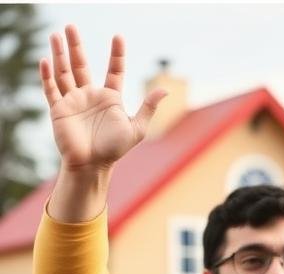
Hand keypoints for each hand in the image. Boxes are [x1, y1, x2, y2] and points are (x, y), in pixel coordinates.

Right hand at [40, 25, 165, 172]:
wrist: (92, 165)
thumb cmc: (115, 149)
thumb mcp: (137, 128)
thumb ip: (148, 108)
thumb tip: (165, 90)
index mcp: (110, 98)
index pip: (114, 70)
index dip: (117, 54)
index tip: (118, 36)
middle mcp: (90, 95)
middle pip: (81, 65)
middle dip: (76, 46)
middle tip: (70, 26)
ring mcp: (73, 101)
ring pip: (64, 72)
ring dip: (59, 54)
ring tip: (56, 35)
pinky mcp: (59, 109)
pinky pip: (51, 89)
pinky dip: (47, 75)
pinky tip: (46, 61)